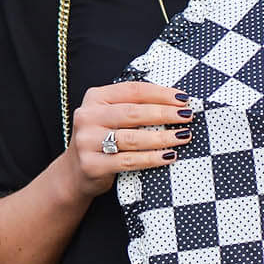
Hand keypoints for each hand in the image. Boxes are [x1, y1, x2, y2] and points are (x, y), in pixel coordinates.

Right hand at [66, 81, 195, 197]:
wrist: (75, 173)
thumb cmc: (102, 140)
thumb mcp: (109, 117)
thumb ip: (132, 107)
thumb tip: (175, 103)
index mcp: (95, 97)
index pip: (132, 90)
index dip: (160, 94)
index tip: (183, 98)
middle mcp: (88, 116)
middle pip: (133, 112)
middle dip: (164, 113)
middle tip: (187, 116)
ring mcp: (88, 141)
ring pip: (132, 138)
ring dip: (162, 137)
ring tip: (183, 136)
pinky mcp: (93, 164)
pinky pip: (129, 161)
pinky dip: (151, 159)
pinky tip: (169, 156)